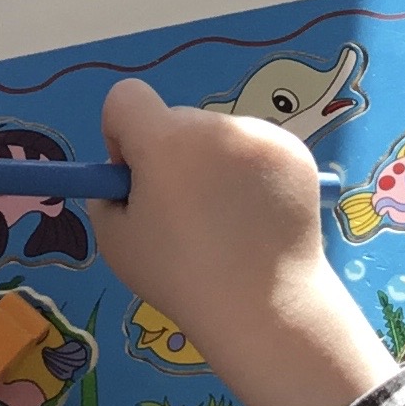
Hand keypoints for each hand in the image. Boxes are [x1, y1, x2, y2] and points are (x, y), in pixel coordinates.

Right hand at [93, 81, 388, 405]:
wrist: (266, 308)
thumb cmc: (182, 279)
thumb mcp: (116, 242)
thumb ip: (109, 196)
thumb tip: (129, 177)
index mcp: (165, 142)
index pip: (126, 98)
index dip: (119, 133)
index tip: (133, 173)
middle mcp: (215, 126)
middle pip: (175, 122)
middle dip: (169, 155)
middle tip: (182, 212)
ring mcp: (261, 136)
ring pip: (217, 137)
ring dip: (212, 164)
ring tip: (227, 222)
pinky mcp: (295, 153)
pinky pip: (255, 149)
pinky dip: (250, 174)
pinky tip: (256, 217)